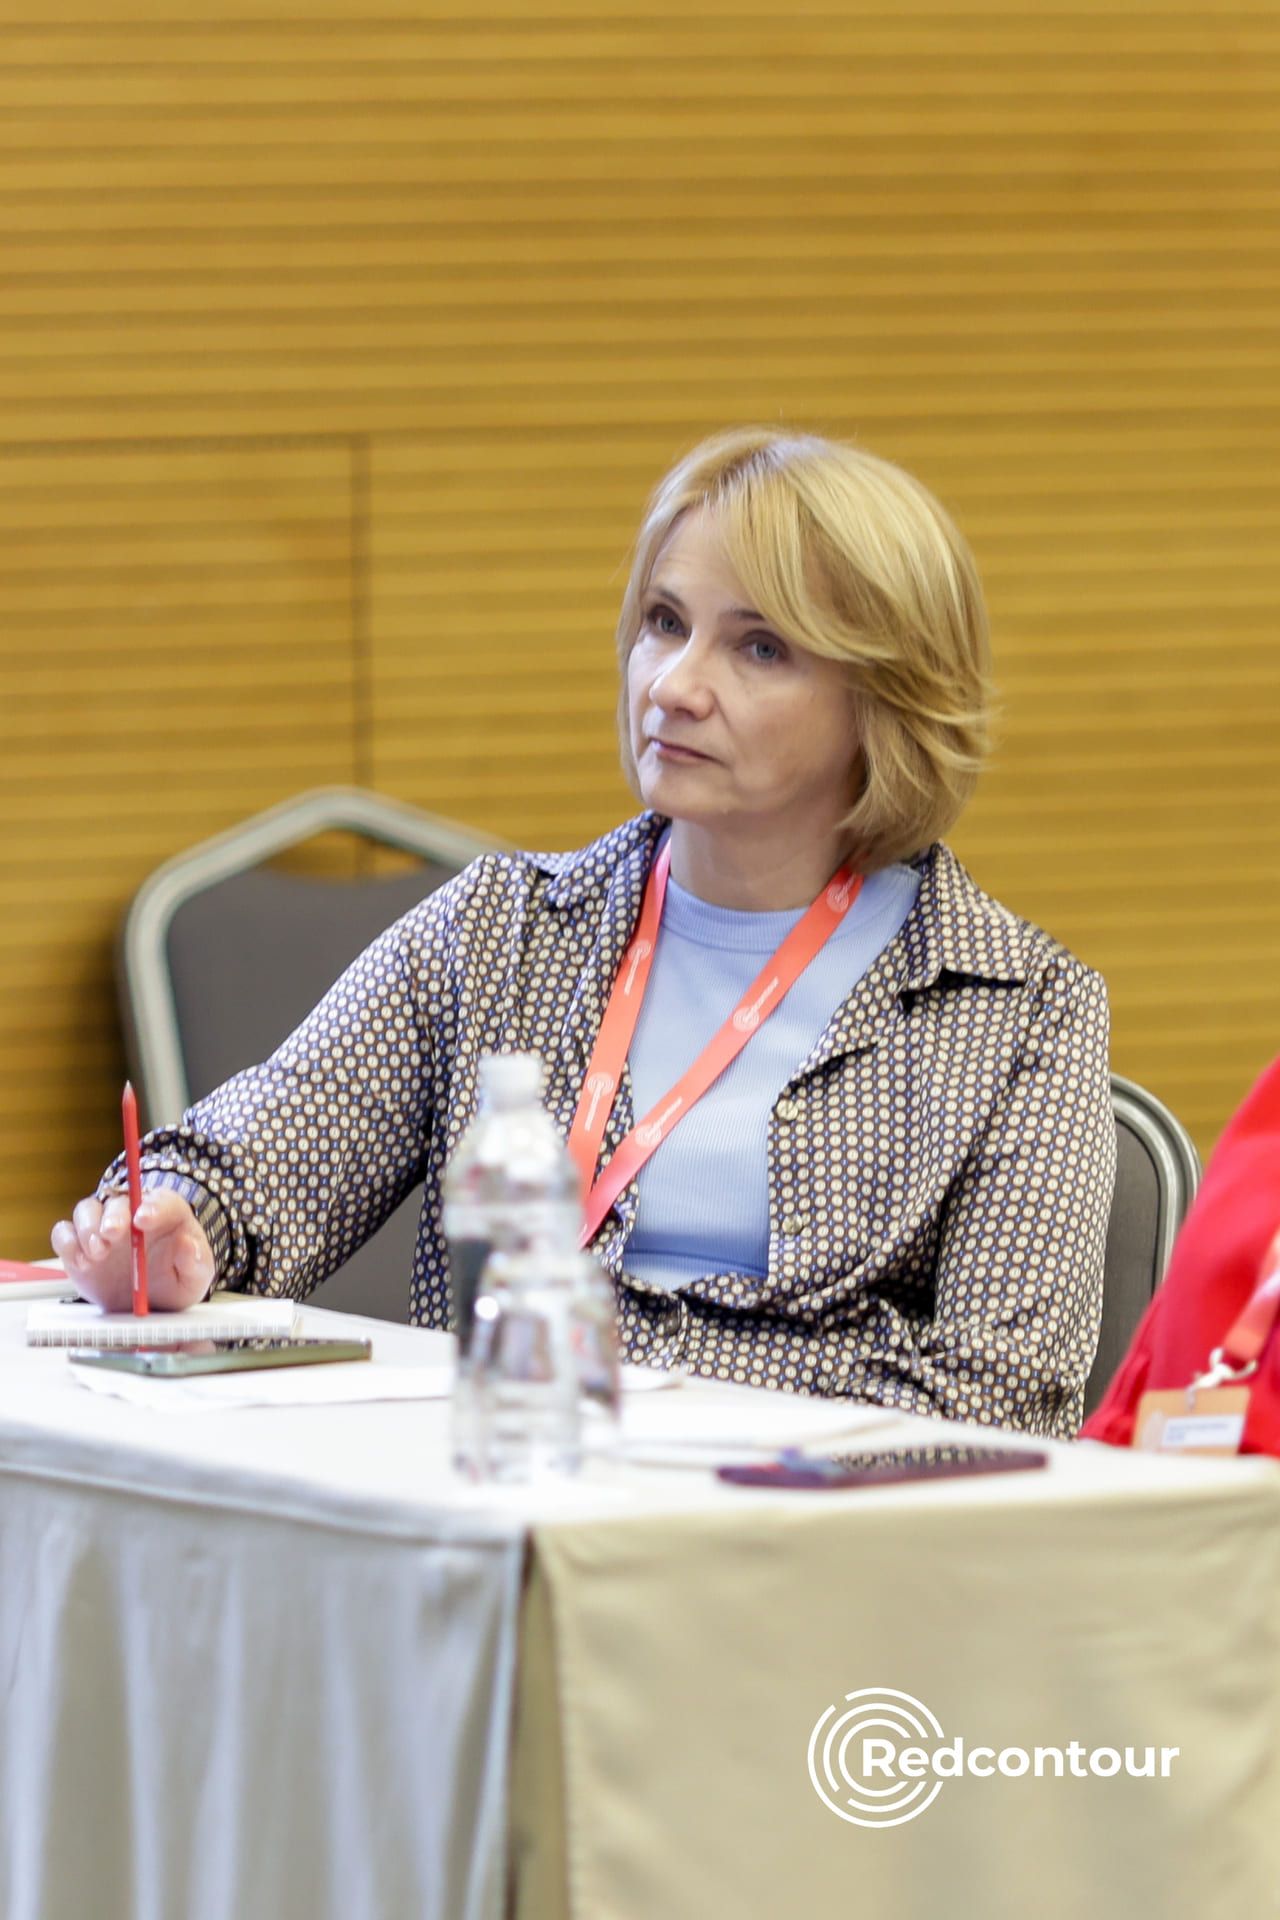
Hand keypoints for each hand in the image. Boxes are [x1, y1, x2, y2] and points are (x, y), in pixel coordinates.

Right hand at [51, 1189, 214, 1312]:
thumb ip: (196, 1263)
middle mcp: (131, 1214)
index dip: (153, 1206)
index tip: (144, 1219)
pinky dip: (67, 1243)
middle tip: (111, 1234)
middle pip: (119, 1200)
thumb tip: (189, 1243)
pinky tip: (81, 1262)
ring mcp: (102, 1227)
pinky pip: (64, 1233)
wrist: (145, 1307)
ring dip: (88, 1226)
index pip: (161, 1200)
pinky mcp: (78, 1245)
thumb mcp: (195, 1281)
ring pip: (87, 1209)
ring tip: (97, 1252)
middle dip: (114, 1215)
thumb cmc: (173, 1285)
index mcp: (166, 1216)